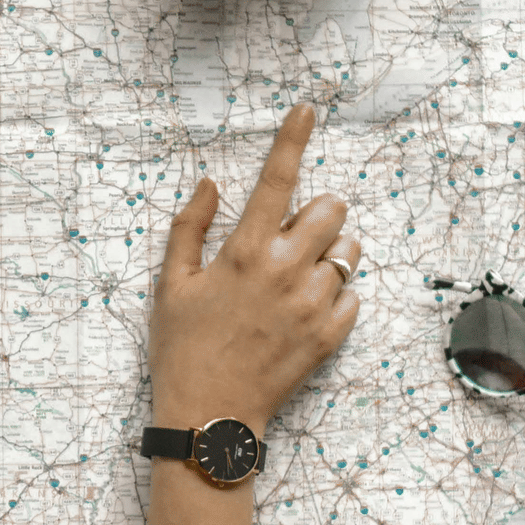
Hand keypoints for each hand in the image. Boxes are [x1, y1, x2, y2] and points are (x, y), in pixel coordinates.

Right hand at [150, 104, 360, 436]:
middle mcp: (284, 271)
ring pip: (349, 252)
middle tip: (292, 234)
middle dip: (317, 212)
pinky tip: (304, 310)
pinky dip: (335, 295)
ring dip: (330, 252)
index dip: (293, 137)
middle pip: (331, 210)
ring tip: (300, 275)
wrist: (209, 416)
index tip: (308, 109)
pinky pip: (353, 296)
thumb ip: (189, 228)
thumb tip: (211, 184)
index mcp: (243, 253)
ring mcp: (312, 305)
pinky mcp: (330, 336)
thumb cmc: (182, 348)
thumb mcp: (171, 284)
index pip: (277, 179)